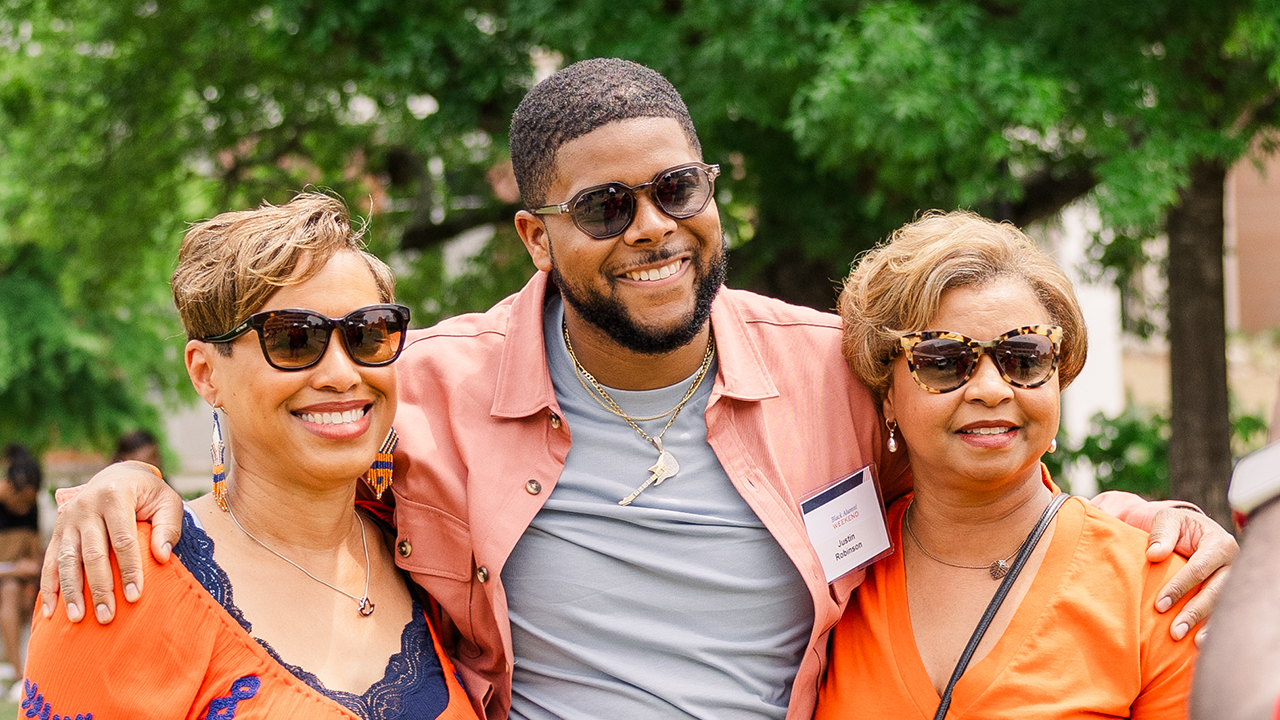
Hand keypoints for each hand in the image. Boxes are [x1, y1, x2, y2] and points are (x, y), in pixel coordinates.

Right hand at [39, 461, 184, 623]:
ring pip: (67, 560)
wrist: (118, 476)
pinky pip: (50, 561)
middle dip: (100, 588)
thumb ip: (168, 527)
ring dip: (72, 592)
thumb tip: (161, 557)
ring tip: (79, 618)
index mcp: (115, 497)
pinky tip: (53, 611)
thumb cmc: (148, 494)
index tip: (135, 597)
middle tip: (107, 617)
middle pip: (92, 554)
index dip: (129, 569)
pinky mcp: (57, 530)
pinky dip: (50, 587)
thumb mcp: (167, 502)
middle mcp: (86, 506)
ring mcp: (68, 519)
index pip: (123, 540)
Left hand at [1145, 506, 1238, 643]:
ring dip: (1208, 625)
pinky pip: (1225, 612)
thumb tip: (1154, 555)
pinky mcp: (1232, 592)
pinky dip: (1214, 627)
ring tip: (1194, 643)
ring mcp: (1234, 579)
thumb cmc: (1178, 526)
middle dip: (1194, 613)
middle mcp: (1233, 563)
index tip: (1159, 606)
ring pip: (1223, 605)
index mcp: (1219, 544)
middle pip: (1215, 592)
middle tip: (1174, 632)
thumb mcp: (1168, 520)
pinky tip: (1204, 643)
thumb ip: (1161, 533)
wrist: (1194, 531)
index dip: (1179, 588)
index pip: (1199, 569)